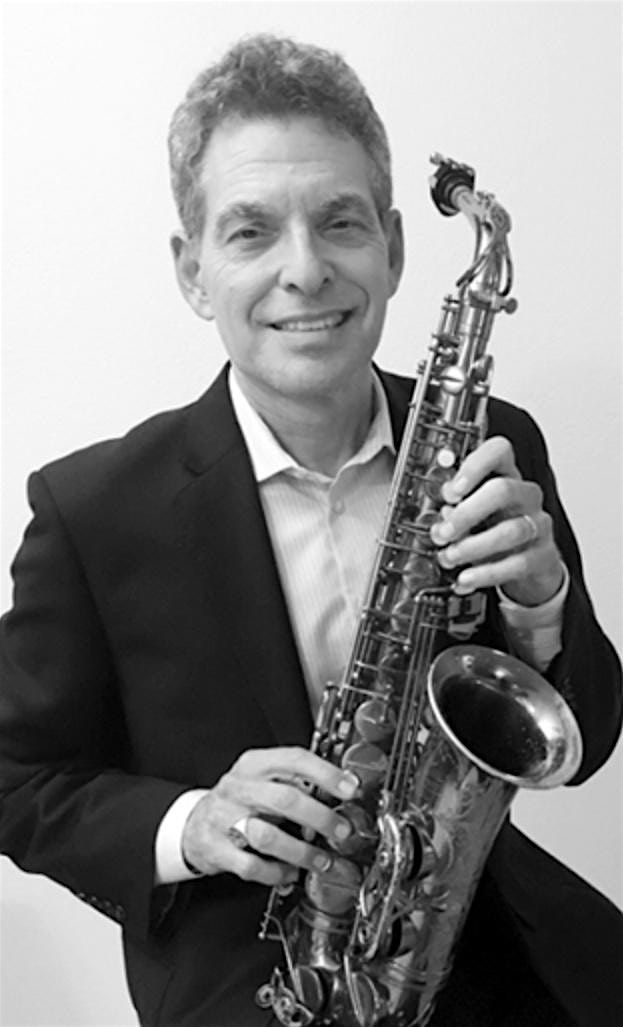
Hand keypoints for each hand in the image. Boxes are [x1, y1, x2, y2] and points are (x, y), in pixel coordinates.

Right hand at [181, 746, 358, 887]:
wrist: (193, 823)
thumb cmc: (239, 801)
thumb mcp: (262, 779)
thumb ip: (295, 783)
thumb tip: (338, 796)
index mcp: (255, 764)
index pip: (294, 760)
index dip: (326, 774)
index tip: (350, 788)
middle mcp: (239, 787)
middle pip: (285, 798)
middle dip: (320, 818)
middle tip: (341, 831)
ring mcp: (224, 818)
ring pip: (268, 835)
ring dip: (302, 852)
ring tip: (321, 860)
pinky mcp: (216, 848)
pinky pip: (252, 865)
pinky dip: (276, 873)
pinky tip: (289, 873)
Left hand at [430, 436, 564, 606]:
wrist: (529, 567)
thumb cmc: (494, 531)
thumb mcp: (471, 514)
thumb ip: (453, 508)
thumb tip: (440, 512)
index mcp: (505, 476)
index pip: (499, 451)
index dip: (475, 465)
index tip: (451, 490)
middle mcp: (525, 496)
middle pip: (502, 490)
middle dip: (466, 513)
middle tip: (442, 532)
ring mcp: (537, 525)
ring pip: (510, 531)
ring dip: (472, 547)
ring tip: (449, 558)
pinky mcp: (543, 556)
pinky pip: (518, 563)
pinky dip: (486, 574)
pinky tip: (466, 578)